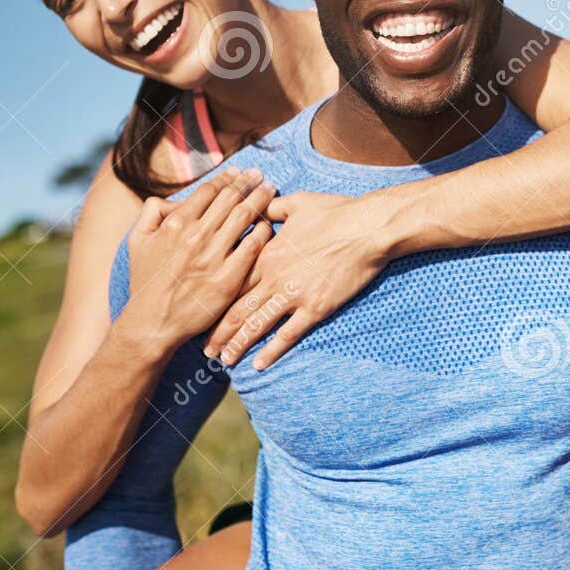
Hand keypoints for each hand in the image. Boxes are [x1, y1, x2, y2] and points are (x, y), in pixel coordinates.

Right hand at [122, 168, 275, 345]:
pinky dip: (263, 230)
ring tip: (270, 190)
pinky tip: (269, 224)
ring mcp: (213, 257)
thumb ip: (150, 213)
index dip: (227, 179)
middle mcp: (196, 236)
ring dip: (260, 200)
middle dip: (248, 183)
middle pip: (231, 199)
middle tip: (261, 176)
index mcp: (175, 224)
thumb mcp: (137, 241)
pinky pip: (253, 246)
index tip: (239, 173)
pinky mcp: (228, 278)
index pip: (209, 191)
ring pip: (244, 217)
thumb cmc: (145, 281)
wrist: (152, 323)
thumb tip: (170, 199)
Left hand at [204, 191, 388, 369]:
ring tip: (225, 361)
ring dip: (238, 344)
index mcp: (266, 254)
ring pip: (257, 325)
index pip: (232, 281)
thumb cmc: (335, 212)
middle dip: (219, 331)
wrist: (367, 227)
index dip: (215, 299)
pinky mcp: (315, 307)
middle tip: (205, 349)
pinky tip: (259, 365)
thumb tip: (262, 205)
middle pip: (237, 309)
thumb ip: (274, 209)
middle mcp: (274, 277)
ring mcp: (294, 295)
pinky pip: (289, 334)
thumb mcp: (298, 203)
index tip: (203, 312)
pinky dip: (272, 351)